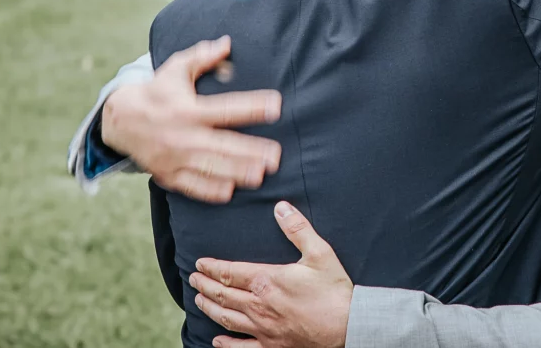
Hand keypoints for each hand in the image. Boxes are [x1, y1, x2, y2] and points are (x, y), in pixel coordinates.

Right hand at [101, 36, 282, 202]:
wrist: (119, 120)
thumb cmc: (156, 92)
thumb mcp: (175, 69)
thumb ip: (202, 57)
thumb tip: (227, 43)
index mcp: (188, 109)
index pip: (225, 108)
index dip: (251, 107)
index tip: (276, 105)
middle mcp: (182, 135)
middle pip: (221, 144)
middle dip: (249, 151)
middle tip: (276, 155)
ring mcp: (175, 157)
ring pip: (210, 168)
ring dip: (236, 172)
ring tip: (260, 175)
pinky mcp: (168, 174)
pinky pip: (190, 186)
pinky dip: (209, 190)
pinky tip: (230, 192)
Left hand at [190, 201, 353, 347]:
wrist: (347, 325)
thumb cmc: (334, 290)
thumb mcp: (320, 252)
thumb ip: (297, 229)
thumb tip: (280, 207)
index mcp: (268, 280)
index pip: (230, 272)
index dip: (212, 267)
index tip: (200, 263)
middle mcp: (259, 305)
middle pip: (223, 294)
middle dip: (205, 285)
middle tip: (193, 279)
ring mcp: (263, 329)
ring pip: (226, 318)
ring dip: (209, 308)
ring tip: (199, 301)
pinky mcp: (271, 346)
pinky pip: (241, 347)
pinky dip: (226, 344)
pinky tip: (217, 341)